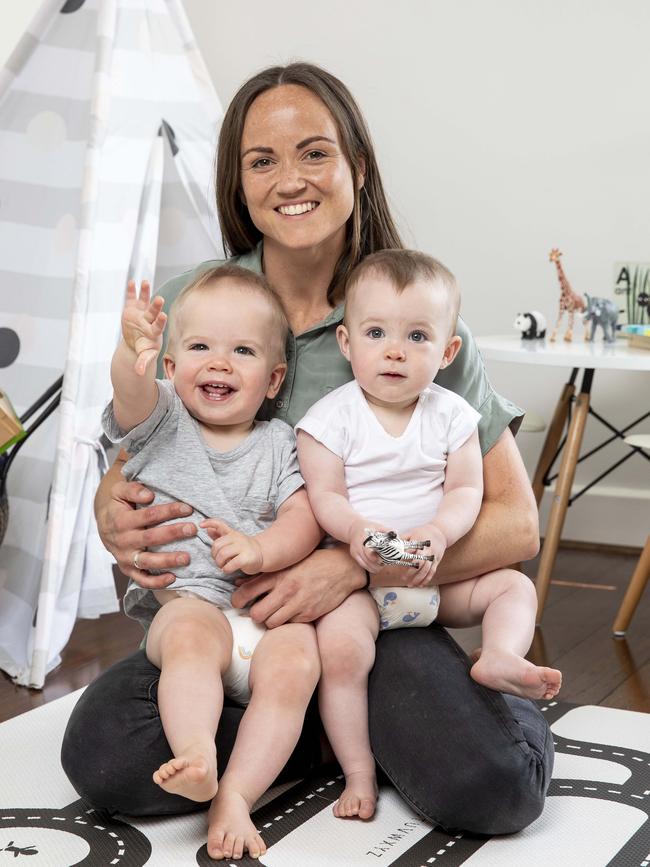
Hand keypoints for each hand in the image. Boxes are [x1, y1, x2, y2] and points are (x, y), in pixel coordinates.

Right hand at [96, 476, 196, 588]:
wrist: (104, 526)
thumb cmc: (118, 506)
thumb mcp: (119, 492)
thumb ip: (133, 490)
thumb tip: (149, 495)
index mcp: (122, 521)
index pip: (149, 515)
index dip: (169, 511)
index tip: (187, 508)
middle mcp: (123, 541)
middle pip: (150, 538)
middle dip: (173, 533)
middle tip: (192, 529)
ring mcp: (126, 557)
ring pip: (147, 562)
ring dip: (167, 561)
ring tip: (186, 558)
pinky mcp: (129, 570)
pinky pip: (142, 580)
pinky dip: (156, 583)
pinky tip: (173, 578)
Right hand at [121, 279, 166, 375]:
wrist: (135, 341)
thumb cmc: (144, 348)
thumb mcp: (144, 356)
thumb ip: (143, 363)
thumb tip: (140, 373)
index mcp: (153, 331)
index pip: (158, 326)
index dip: (160, 321)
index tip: (163, 316)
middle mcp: (149, 320)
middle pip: (153, 312)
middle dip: (156, 306)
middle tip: (160, 299)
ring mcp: (141, 313)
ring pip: (144, 301)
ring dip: (145, 292)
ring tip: (146, 282)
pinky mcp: (132, 308)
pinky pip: (132, 298)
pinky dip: (131, 290)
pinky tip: (132, 282)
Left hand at [201, 519, 262, 574]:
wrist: (262, 554)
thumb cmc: (243, 548)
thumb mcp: (232, 540)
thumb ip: (219, 535)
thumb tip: (208, 529)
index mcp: (232, 534)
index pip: (220, 525)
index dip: (210, 523)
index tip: (201, 525)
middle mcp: (237, 538)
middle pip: (217, 545)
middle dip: (214, 555)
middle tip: (219, 561)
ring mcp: (243, 547)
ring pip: (222, 554)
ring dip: (219, 563)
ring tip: (223, 566)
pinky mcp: (247, 558)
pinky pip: (231, 564)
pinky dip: (226, 569)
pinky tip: (227, 569)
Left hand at [231, 546, 365, 628]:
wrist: (343, 569)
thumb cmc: (313, 563)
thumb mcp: (288, 564)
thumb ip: (264, 574)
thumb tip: (238, 582)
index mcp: (278, 575)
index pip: (247, 591)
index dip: (237, 599)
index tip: (238, 601)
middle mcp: (286, 590)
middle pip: (256, 613)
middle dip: (255, 614)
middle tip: (259, 610)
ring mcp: (298, 604)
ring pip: (271, 623)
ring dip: (271, 620)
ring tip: (276, 612)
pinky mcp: (309, 615)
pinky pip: (290, 624)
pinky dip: (288, 621)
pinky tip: (293, 611)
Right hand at [349, 519, 389, 572]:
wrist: (354, 528)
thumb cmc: (367, 527)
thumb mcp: (377, 526)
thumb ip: (387, 530)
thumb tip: (396, 536)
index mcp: (363, 538)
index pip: (367, 551)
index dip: (374, 558)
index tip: (381, 560)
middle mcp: (357, 546)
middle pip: (367, 561)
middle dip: (377, 564)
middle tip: (385, 563)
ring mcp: (355, 551)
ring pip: (365, 565)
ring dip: (374, 567)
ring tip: (382, 565)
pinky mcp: (354, 556)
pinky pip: (363, 565)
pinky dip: (370, 567)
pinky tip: (376, 565)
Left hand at [402, 524, 446, 586]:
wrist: (440, 532)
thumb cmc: (423, 532)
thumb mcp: (412, 532)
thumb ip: (403, 539)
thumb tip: (393, 545)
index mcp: (420, 542)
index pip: (412, 551)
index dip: (405, 557)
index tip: (397, 563)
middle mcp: (427, 550)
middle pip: (420, 562)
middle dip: (412, 571)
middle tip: (403, 578)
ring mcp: (433, 556)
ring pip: (427, 569)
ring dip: (419, 578)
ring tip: (410, 585)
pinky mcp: (437, 561)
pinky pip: (432, 571)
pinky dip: (427, 579)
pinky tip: (420, 585)